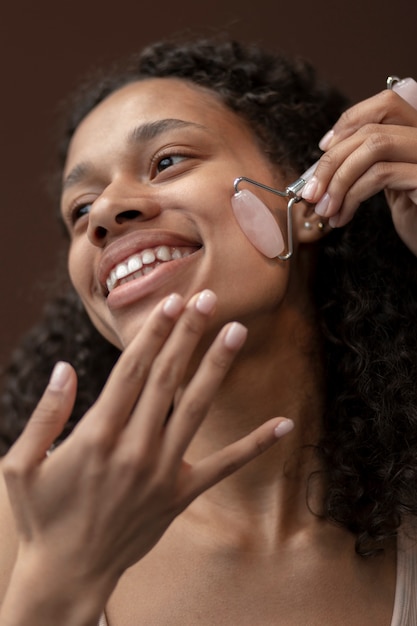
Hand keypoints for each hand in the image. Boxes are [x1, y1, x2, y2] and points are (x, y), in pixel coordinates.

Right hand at [1, 290, 292, 618]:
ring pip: (195, 408)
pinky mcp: (180, 495)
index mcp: (96, 435)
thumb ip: (45, 414)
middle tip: (207, 298)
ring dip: (217, 366)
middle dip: (188, 334)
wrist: (69, 573)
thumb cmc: (43, 516)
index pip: (132, 371)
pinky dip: (255, 444)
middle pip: (167, 378)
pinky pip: (225, 467)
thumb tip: (65, 368)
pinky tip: (285, 423)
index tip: (171, 303)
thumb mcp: (21, 466)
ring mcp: (161, 473)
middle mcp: (133, 449)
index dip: (153, 333)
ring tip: (236, 331)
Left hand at [301, 88, 416, 254]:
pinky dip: (352, 196)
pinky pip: (381, 174)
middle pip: (372, 129)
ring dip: (339, 180)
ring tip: (325, 209)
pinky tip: (343, 216)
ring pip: (374, 146)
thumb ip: (368, 162)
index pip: (385, 104)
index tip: (324, 147)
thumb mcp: (389, 182)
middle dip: (332, 161)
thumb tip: (323, 157)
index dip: (350, 121)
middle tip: (312, 192)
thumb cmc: (413, 215)